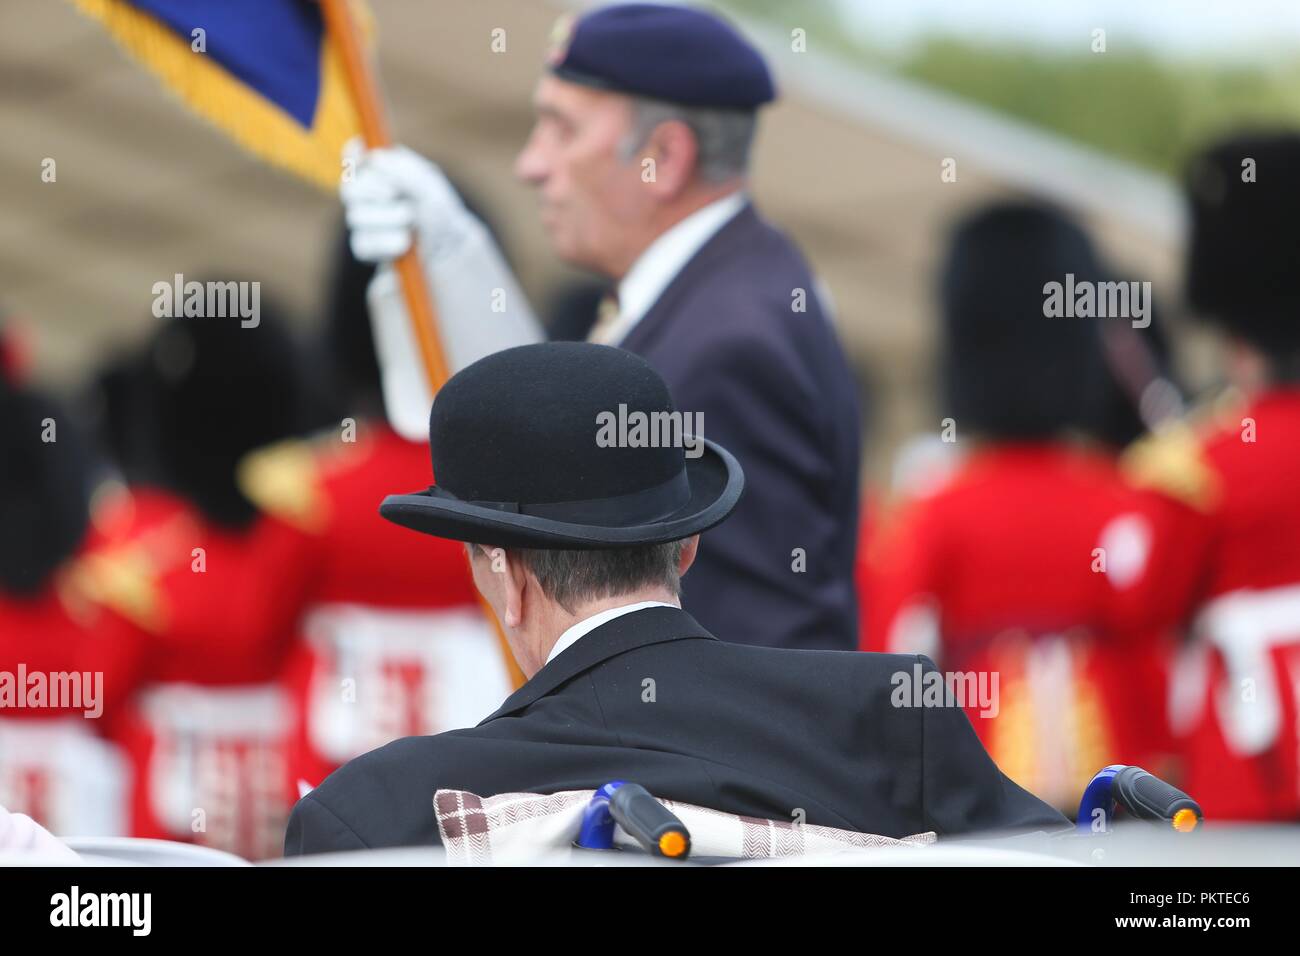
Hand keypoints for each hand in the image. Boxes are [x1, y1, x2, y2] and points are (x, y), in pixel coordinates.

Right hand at [340, 139, 471, 262]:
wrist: (450, 254)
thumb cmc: (442, 216)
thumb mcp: (430, 189)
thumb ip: (405, 170)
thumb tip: (375, 157)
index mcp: (385, 169)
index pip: (355, 153)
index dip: (354, 154)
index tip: (363, 159)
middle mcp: (370, 192)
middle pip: (349, 188)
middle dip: (375, 192)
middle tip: (398, 196)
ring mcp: (365, 220)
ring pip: (356, 217)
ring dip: (390, 220)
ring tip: (413, 225)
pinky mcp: (366, 248)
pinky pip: (363, 244)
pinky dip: (387, 243)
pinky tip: (404, 245)